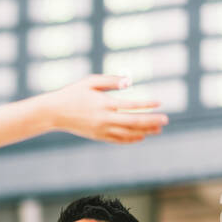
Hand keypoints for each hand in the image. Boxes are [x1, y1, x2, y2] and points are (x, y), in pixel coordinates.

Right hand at [42, 74, 167, 143]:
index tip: (159, 103)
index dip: (147, 105)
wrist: (54, 112)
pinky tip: (141, 137)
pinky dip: (131, 139)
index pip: (131, 106)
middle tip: (166, 120)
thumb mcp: (91, 81)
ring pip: (128, 133)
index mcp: (105, 104)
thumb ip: (111, 81)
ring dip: (145, 132)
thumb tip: (130, 81)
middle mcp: (105, 119)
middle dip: (152, 121)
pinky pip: (118, 140)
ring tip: (158, 130)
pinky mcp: (98, 136)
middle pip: (134, 122)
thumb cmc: (73, 93)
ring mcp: (102, 130)